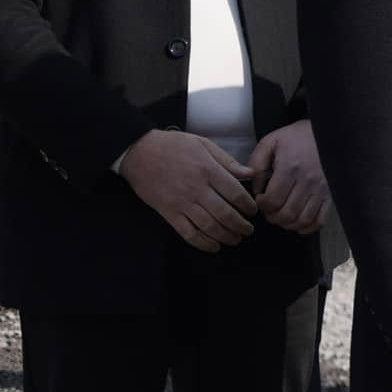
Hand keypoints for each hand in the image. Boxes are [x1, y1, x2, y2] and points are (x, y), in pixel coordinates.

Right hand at [118, 129, 258, 252]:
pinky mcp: (168, 212)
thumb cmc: (173, 145)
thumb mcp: (203, 144)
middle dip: (241, 226)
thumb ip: (228, 161)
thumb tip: (251, 173)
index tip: (253, 211)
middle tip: (249, 230)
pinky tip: (213, 246)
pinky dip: (202, 243)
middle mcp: (197, 189)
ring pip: (209, 226)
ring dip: (226, 236)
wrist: (138, 151)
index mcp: (208, 170)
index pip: (235, 193)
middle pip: (225, 214)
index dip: (248, 205)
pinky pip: (187, 232)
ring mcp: (181, 203)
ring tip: (236, 239)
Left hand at [249, 119, 329, 234]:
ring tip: (281, 215)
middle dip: (272, 217)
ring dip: (287, 224)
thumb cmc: (296, 137)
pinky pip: (320, 220)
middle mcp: (308, 181)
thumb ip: (256, 164)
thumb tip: (256, 190)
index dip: (262, 206)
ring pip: (302, 220)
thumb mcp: (270, 142)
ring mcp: (322, 190)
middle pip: (286, 214)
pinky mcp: (331, 195)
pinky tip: (298, 221)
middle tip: (269, 209)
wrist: (329, 131)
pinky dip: (307, 227)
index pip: (273, 201)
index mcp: (290, 167)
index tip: (260, 199)